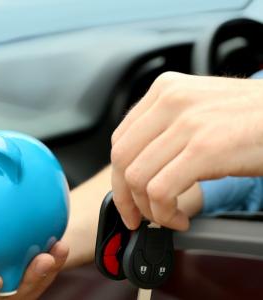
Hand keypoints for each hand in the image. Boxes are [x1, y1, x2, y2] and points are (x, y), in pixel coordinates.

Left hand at [110, 72, 262, 230]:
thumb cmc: (252, 120)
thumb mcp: (200, 110)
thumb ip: (165, 128)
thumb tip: (137, 166)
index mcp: (165, 89)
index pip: (120, 140)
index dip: (118, 177)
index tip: (127, 199)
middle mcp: (170, 100)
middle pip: (122, 160)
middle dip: (126, 197)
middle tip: (139, 217)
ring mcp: (187, 123)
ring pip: (137, 178)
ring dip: (149, 209)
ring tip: (168, 217)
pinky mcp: (205, 148)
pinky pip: (160, 191)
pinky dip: (164, 213)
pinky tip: (181, 218)